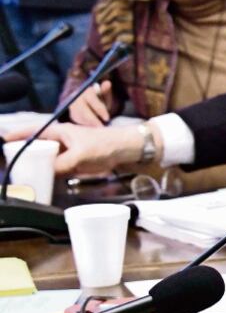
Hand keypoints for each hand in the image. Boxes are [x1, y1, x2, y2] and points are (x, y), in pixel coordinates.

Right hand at [3, 122, 139, 174]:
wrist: (125, 150)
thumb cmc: (105, 145)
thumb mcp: (80, 155)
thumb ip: (62, 164)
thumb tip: (47, 173)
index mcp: (59, 132)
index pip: (33, 131)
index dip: (17, 136)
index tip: (3, 142)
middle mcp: (60, 141)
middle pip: (36, 147)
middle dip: (24, 154)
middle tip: (12, 165)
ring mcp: (67, 152)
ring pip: (46, 159)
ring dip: (37, 166)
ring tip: (24, 176)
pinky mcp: (73, 163)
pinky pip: (56, 169)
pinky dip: (49, 174)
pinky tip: (43, 181)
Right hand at [68, 80, 112, 125]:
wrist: (87, 102)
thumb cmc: (98, 99)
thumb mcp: (103, 95)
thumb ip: (105, 91)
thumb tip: (108, 83)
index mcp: (86, 91)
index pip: (92, 100)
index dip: (100, 110)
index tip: (107, 118)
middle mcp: (76, 98)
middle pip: (83, 111)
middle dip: (93, 120)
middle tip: (102, 127)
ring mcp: (72, 106)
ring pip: (80, 117)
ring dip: (89, 124)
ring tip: (99, 127)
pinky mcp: (71, 114)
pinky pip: (78, 121)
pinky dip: (86, 125)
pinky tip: (92, 128)